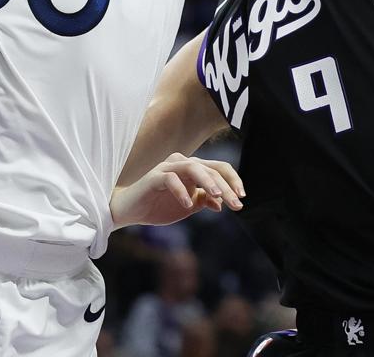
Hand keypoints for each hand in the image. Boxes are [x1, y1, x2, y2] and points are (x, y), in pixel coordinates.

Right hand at [110, 152, 244, 227]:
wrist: (130, 210)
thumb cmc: (159, 205)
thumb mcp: (188, 206)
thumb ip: (204, 201)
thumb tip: (222, 204)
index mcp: (192, 168)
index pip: (218, 168)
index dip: (233, 180)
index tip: (242, 197)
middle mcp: (181, 163)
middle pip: (210, 168)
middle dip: (226, 186)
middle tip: (237, 204)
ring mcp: (167, 168)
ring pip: (193, 167)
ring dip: (208, 182)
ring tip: (218, 197)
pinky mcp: (153, 177)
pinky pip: (170, 179)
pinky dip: (181, 191)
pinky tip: (188, 204)